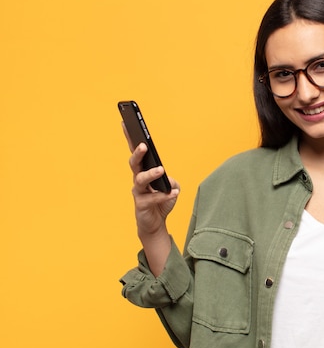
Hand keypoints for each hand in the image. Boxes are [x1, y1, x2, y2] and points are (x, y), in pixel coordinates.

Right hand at [123, 123, 179, 237]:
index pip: (137, 153)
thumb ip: (171, 181)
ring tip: (161, 170)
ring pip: (140, 180)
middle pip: (134, 164)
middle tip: (143, 145)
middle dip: (137, 153)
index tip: (126, 123)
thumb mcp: (171, 188)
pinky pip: (152, 199)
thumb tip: (167, 178)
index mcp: (144, 172)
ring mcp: (138, 193)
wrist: (155, 224)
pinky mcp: (141, 205)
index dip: (130, 138)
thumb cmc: (161, 202)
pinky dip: (164, 195)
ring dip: (150, 174)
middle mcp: (138, 180)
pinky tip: (173, 193)